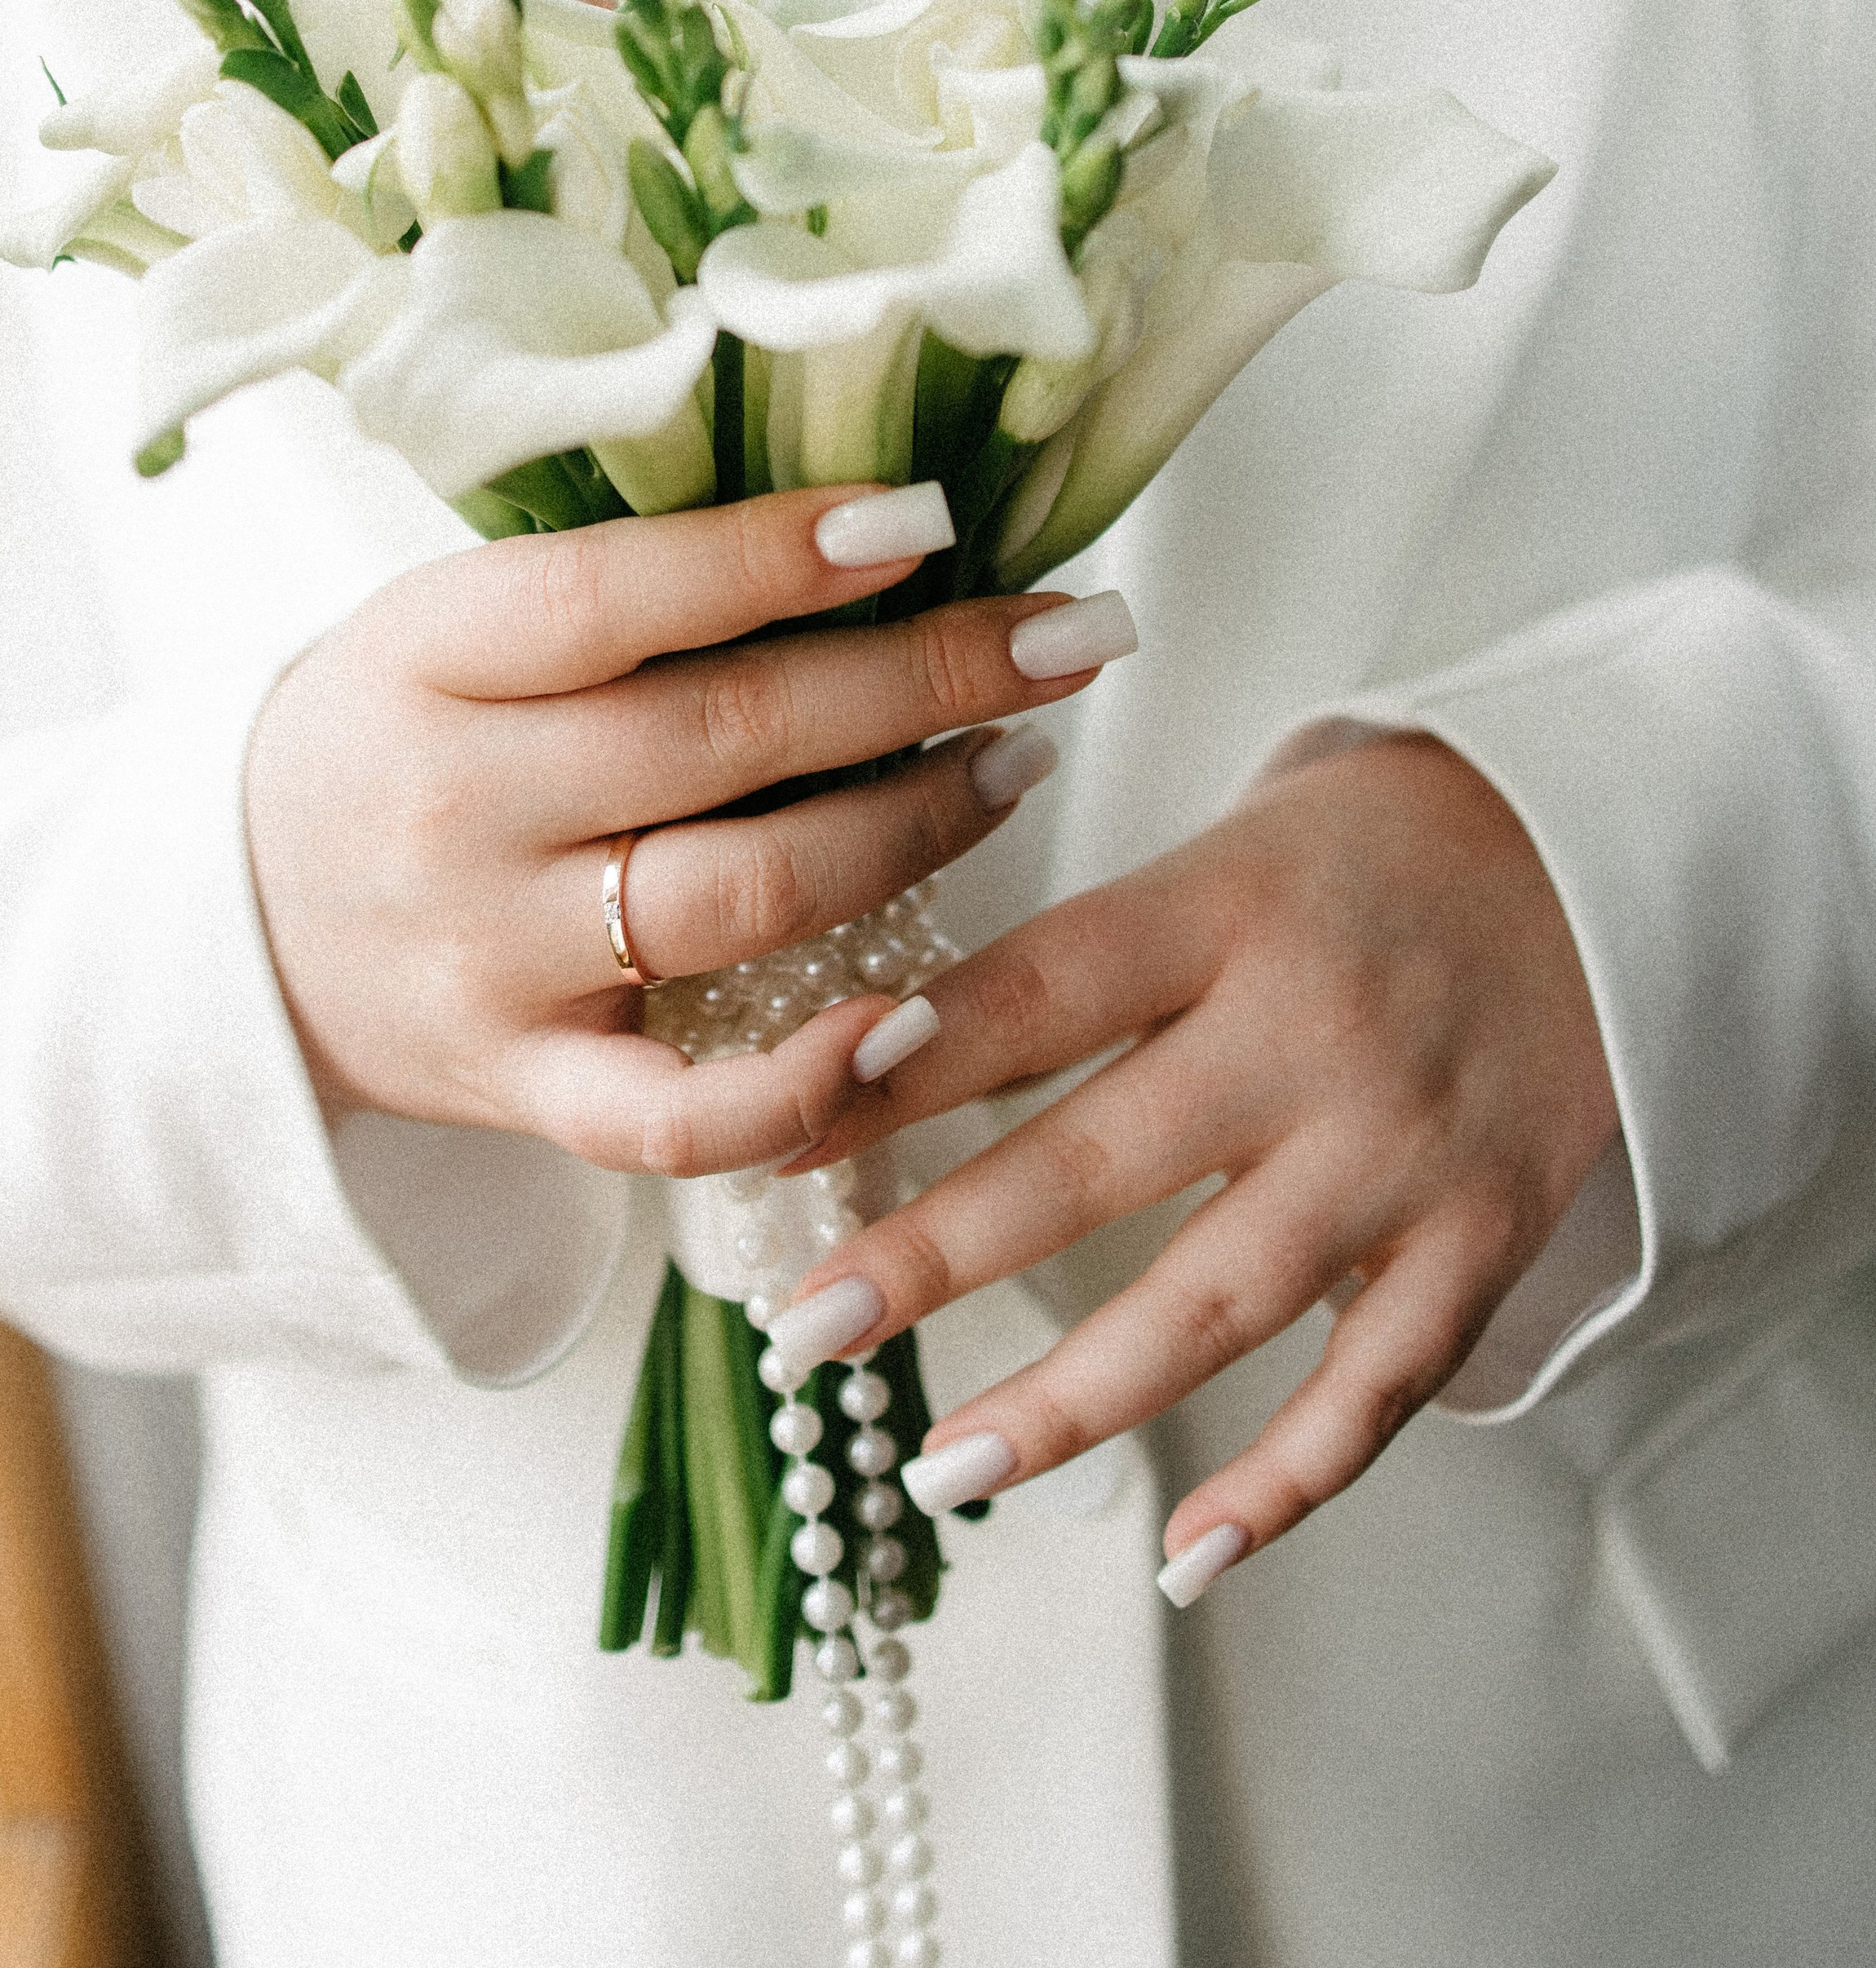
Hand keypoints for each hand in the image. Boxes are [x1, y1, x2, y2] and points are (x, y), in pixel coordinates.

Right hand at [243, 483, 1133, 1175]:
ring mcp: (491, 963)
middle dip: (927, 683)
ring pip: (743, 899)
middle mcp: (457, 809)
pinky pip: (680, 1117)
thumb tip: (862, 524)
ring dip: (914, 832)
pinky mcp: (522, 1088)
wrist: (235, 927)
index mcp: (431, 656)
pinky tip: (915, 1019)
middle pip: (726, 739)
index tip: (930, 520)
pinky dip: (806, 1085)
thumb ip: (619, 585)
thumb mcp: (449, 620)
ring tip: (1018, 767)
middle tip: (1070, 639)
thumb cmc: (397, 735)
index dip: (781, 554)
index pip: (619, 594)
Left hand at [771, 731, 1620, 1588]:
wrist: (1613, 849)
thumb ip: (1099, 943)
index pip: (1036, 991)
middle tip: (802, 1328)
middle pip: (1097, 1159)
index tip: (779, 1134)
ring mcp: (1402, 1146)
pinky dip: (1284, 1480)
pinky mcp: (1484, 1234)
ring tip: (936, 1464)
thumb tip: (897, 1047)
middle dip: (935, 1253)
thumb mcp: (1235, 838)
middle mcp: (1311, 1031)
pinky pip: (1375, 1385)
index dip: (901, 1067)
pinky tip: (1183, 1552)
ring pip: (1217, 1300)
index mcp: (1230, 906)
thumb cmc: (1381, 842)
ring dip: (1069, 1399)